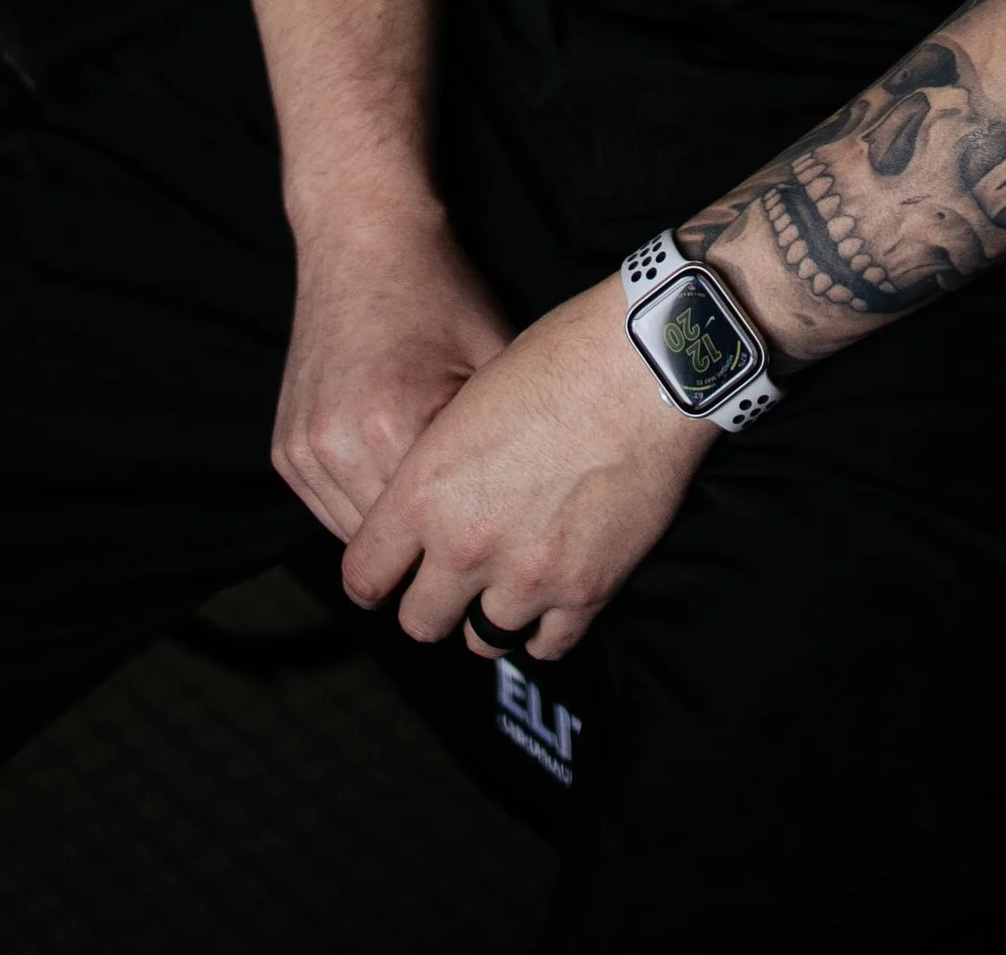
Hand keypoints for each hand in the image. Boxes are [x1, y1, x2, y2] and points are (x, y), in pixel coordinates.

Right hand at [273, 202, 511, 541]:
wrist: (363, 237)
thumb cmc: (440, 293)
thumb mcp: (494, 359)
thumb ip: (506, 442)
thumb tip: (536, 509)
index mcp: (391, 426)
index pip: (434, 536)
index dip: (472, 548)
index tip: (499, 555)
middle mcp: (335, 445)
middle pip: (392, 548)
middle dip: (431, 549)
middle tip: (475, 548)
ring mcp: (303, 449)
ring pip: (355, 538)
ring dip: (395, 535)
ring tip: (438, 513)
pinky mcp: (286, 448)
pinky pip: (329, 508)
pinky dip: (364, 507)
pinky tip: (400, 479)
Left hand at [340, 275, 711, 661]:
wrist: (641, 366)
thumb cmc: (556, 360)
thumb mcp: (468, 401)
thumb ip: (439, 471)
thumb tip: (431, 503)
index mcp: (425, 493)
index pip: (364, 576)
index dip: (373, 577)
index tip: (387, 574)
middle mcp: (467, 545)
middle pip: (420, 622)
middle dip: (430, 603)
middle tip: (449, 582)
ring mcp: (528, 575)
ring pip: (483, 640)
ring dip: (488, 614)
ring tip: (505, 582)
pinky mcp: (586, 591)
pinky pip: (548, 645)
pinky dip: (545, 626)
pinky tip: (550, 591)